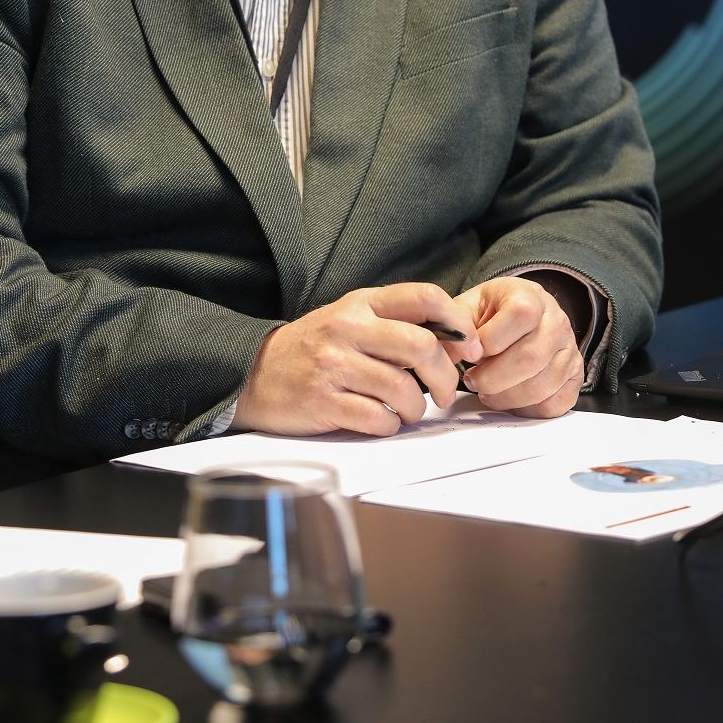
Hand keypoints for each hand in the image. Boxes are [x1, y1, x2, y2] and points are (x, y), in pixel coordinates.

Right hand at [233, 282, 483, 435]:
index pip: (424, 297)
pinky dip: (390, 426)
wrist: (252, 373)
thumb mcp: (351, 321)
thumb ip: (396, 325)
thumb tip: (456, 342)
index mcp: (360, 303)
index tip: (470, 346)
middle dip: (445, 377)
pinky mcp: (323, 401)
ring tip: (409, 413)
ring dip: (417, 409)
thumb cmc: (314, 350)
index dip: (458, 321)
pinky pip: (377, 418)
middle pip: (422, 346)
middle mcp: (348, 328)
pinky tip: (382, 422)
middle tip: (445, 393)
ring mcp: (334, 364)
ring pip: (403, 389)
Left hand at [453, 276, 583, 417]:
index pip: (519, 316)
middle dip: (493, 378)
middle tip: (473, 380)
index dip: (490, 341)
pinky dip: (527, 410)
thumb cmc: (494, 312)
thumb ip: (457, 327)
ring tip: (487, 391)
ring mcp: (569, 351)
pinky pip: (555, 404)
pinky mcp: (574, 377)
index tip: (471, 353)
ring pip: (541, 386)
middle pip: (530, 358)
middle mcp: (557, 322)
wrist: (524, 313)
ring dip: (505, 397)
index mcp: (530, 296)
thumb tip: (450, 353)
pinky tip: (509, 399)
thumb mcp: (470, 306)